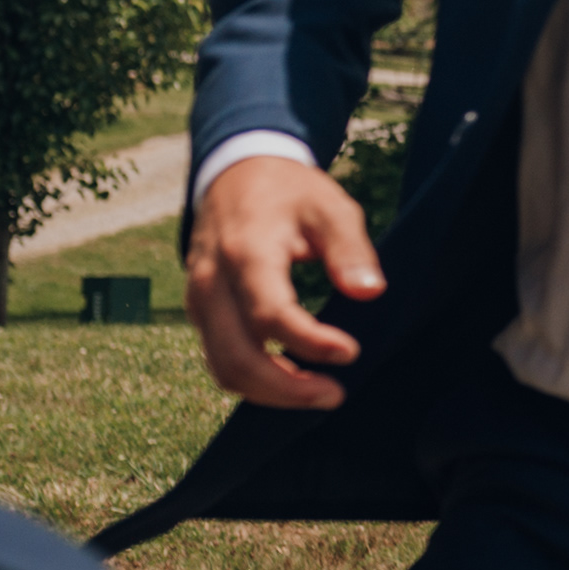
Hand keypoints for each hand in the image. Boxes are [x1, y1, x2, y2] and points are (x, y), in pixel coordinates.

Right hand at [186, 156, 383, 408]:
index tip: (350, 352)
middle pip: (237, 356)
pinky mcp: (199, 312)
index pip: (270, 313)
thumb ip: (350, 249)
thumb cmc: (290, 192)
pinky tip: (292, 380)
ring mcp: (198, 300)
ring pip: (223, 367)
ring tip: (319, 394)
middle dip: (286, 387)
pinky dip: (253, 380)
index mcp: (246, 251)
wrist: (235, 175)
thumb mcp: (331, 207)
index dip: (309, 342)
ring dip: (270, 392)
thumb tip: (370, 292)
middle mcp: (212, 282)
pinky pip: (218, 359)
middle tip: (335, 394)